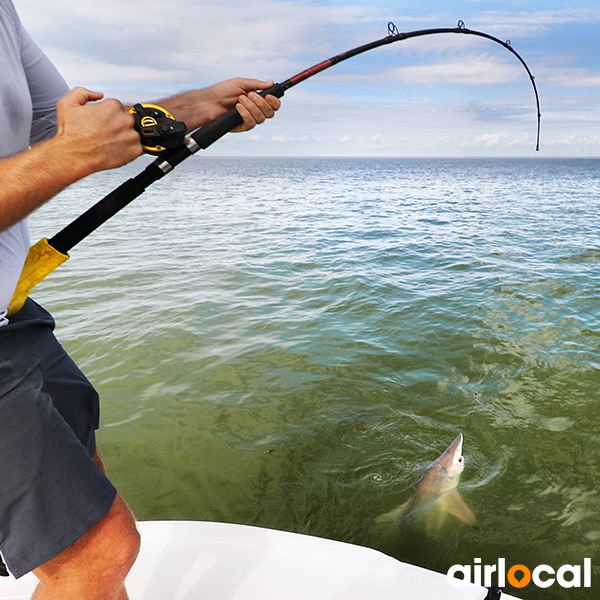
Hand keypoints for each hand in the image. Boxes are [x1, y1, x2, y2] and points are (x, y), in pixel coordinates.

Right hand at [54, 87, 141, 175]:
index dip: (108, 115)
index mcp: (112, 106)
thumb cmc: (71, 134)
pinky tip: (116, 149)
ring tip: (109, 142)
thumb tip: (98, 94)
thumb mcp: (68, 103)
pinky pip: (138, 147)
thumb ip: (83, 92)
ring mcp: (132, 136)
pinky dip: (130, 149)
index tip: (102, 122)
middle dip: (118, 125)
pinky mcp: (135, 150)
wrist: (73, 156)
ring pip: (134, 133)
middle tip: (105, 133)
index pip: (117, 107)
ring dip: (125, 137)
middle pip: (127, 119)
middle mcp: (124, 120)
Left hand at [160, 78, 280, 132]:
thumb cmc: (222, 91)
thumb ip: (256, 84)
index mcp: (256, 100)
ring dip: (251, 107)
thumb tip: (270, 83)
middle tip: (250, 95)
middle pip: (270, 113)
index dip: (274, 102)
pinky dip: (245, 114)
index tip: (269, 96)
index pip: (272, 104)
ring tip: (240, 99)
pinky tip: (238, 108)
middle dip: (262, 103)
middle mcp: (255, 111)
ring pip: (261, 118)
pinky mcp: (242, 127)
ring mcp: (249, 119)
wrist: (209, 101)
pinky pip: (251, 123)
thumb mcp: (240, 83)